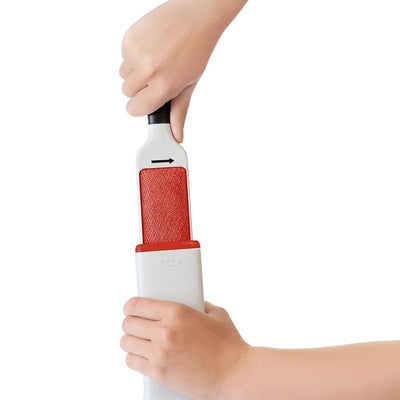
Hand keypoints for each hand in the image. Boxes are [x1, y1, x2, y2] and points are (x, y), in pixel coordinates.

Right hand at [119, 0, 225, 142]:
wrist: (197, 15)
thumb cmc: (197, 49)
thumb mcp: (189, 85)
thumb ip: (178, 112)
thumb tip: (175, 136)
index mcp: (163, 86)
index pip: (134, 109)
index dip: (141, 106)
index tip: (147, 100)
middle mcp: (148, 70)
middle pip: (127, 93)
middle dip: (140, 88)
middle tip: (158, 75)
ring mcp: (136, 53)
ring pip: (123, 75)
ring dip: (136, 71)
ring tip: (156, 59)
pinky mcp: (129, 38)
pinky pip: (123, 56)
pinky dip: (133, 54)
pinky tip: (151, 47)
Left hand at [121, 297, 249, 399]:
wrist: (236, 374)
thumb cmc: (229, 345)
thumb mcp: (216, 314)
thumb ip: (200, 304)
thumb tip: (193, 301)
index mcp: (177, 311)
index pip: (137, 304)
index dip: (130, 305)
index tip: (130, 308)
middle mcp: (165, 330)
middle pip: (128, 323)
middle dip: (131, 323)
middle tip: (137, 325)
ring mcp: (160, 353)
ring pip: (126, 342)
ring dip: (131, 340)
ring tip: (139, 340)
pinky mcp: (159, 373)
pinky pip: (132, 362)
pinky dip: (134, 358)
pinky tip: (142, 355)